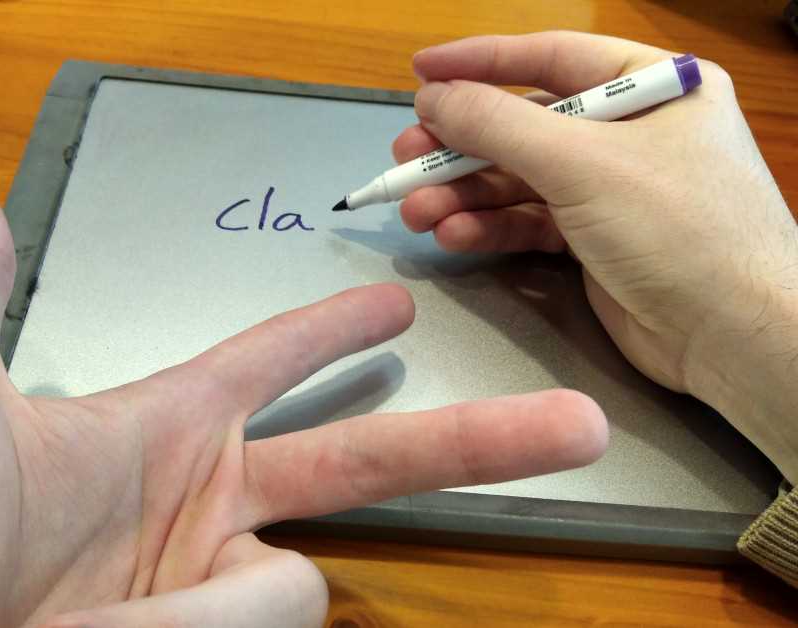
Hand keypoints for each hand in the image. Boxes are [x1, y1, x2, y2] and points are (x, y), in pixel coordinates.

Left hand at [0, 168, 606, 627]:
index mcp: (159, 428)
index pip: (272, 362)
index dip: (334, 330)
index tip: (396, 305)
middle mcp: (202, 507)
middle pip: (367, 459)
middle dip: (471, 440)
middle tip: (571, 424)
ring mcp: (214, 586)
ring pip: (296, 578)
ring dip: (209, 600)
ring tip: (96, 615)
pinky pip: (270, 618)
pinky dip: (210, 627)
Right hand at [395, 31, 797, 482]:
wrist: (732, 337)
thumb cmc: (680, 230)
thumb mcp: (585, 165)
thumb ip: (500, 126)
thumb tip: (434, 96)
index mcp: (652, 87)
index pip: (552, 58)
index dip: (481, 63)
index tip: (421, 72)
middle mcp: (630, 132)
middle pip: (524, 125)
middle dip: (461, 145)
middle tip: (407, 158)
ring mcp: (611, 189)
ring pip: (518, 179)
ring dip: (464, 194)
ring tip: (417, 211)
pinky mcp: (593, 240)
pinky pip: (528, 222)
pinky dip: (489, 228)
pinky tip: (454, 235)